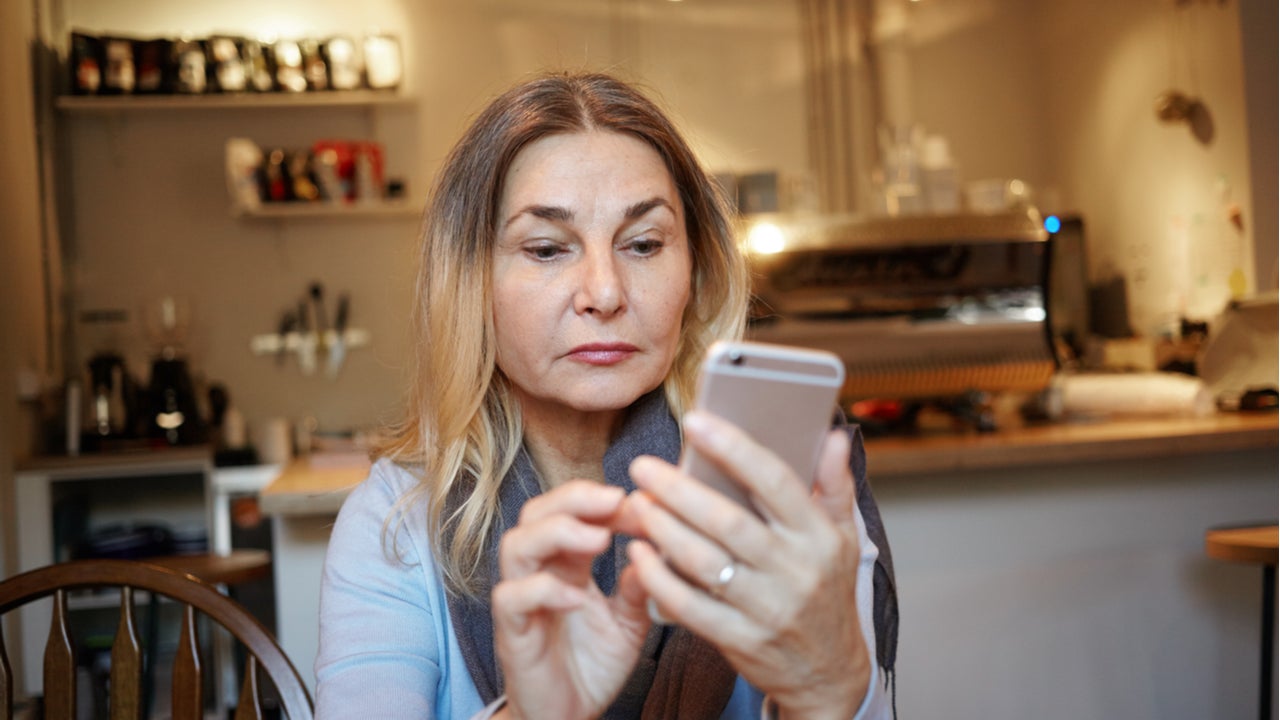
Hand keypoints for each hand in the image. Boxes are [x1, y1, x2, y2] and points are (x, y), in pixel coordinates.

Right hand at [491, 480, 652, 719]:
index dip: (605, 501)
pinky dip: (543, 589)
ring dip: (557, 532)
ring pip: (517, 544)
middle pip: (537, 512)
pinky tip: (578, 597)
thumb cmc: (593, 665)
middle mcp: (541, 572)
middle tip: (615, 499)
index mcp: (568, 563)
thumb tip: (659, 548)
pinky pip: (513, 597)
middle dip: (575, 498)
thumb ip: (640, 587)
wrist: (569, 718)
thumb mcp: (630, 622)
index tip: (644, 503)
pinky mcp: (513, 632)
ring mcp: (523, 600)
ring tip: (599, 539)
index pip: (574, 511)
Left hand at [625, 411, 869, 719]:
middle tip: (643, 466)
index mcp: (818, 536)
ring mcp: (767, 608)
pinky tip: (637, 554)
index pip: (775, 481)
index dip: (734, 448)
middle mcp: (795, 571)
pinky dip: (658, 578)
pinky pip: (689, 606)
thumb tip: (834, 434)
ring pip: (704, 562)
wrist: (828, 673)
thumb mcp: (843, 537)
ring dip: (663, 530)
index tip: (695, 421)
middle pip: (729, 521)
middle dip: (679, 490)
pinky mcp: (740, 639)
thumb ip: (834, 484)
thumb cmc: (827, 592)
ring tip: (637, 504)